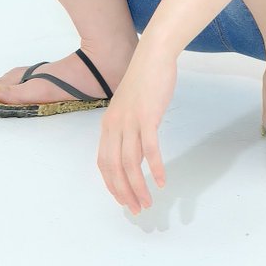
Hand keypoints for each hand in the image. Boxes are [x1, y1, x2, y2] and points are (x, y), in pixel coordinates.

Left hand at [96, 44, 176, 215]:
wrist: (153, 56)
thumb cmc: (144, 81)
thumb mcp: (130, 109)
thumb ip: (130, 132)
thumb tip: (135, 156)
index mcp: (108, 125)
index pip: (103, 163)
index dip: (112, 184)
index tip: (123, 200)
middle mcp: (114, 125)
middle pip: (114, 168)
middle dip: (124, 192)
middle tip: (137, 209)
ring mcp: (130, 121)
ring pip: (130, 163)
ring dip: (138, 186)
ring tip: (149, 202)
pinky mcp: (147, 117)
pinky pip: (149, 149)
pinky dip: (154, 168)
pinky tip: (161, 182)